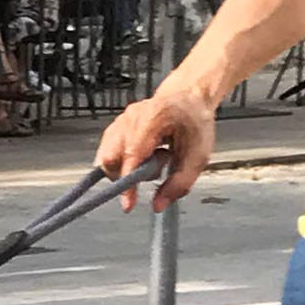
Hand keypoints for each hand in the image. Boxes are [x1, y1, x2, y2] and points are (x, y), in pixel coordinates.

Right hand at [98, 82, 212, 210]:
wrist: (188, 98)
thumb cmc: (195, 124)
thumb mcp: (198, 157)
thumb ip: (179, 184)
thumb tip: (157, 206)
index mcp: (154, 118)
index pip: (132, 155)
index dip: (128, 182)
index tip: (128, 204)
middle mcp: (131, 117)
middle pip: (110, 156)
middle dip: (125, 174)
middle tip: (152, 171)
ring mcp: (120, 120)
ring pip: (106, 156)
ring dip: (124, 168)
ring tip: (150, 160)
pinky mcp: (114, 126)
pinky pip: (107, 151)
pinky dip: (121, 161)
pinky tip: (141, 156)